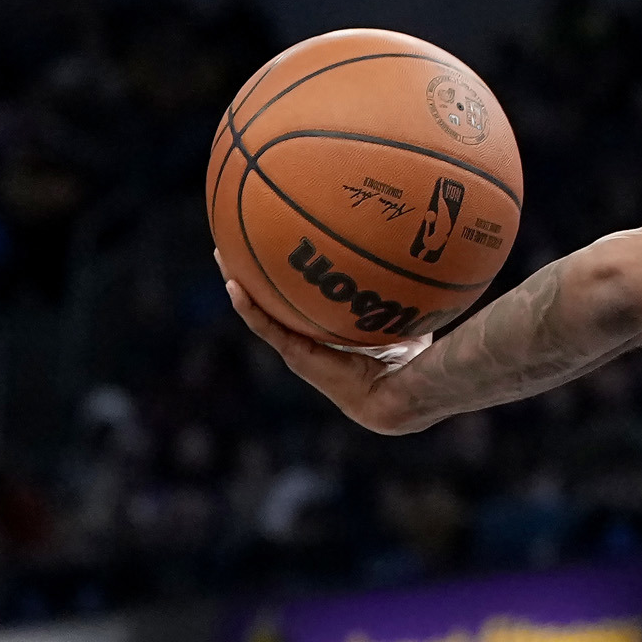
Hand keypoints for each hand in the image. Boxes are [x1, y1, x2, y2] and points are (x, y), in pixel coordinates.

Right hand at [217, 251, 434, 434]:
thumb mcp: (404, 314)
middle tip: (239, 246)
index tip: (280, 250)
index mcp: (331, 331)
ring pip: (261, 311)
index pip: (303, 301)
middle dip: (257, 274)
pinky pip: (267, 327)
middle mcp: (310, 339)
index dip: (290, 279)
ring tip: (224, 258)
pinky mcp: (298, 356)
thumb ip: (405, 291)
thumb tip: (418, 256)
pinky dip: (249, 307)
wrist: (403, 394)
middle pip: (275, 301)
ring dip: (241, 285)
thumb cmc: (413, 359)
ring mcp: (299, 348)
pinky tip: (234, 285)